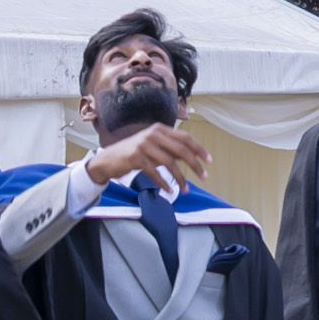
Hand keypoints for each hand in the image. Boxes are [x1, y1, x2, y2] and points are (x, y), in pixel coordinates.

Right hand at [83, 119, 209, 190]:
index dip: (199, 149)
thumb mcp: (153, 146)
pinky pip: (155, 172)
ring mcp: (144, 144)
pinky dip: (163, 183)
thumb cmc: (134, 153)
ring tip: (185, 190)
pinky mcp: (136, 157)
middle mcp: (153, 133)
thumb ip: (169, 148)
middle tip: (204, 177)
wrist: (109, 159)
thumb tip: (190, 156)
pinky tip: (169, 191)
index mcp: (159, 129)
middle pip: (181, 149)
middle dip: (195, 164)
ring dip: (180, 178)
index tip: (209, 161)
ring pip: (169, 162)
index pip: (185, 138)